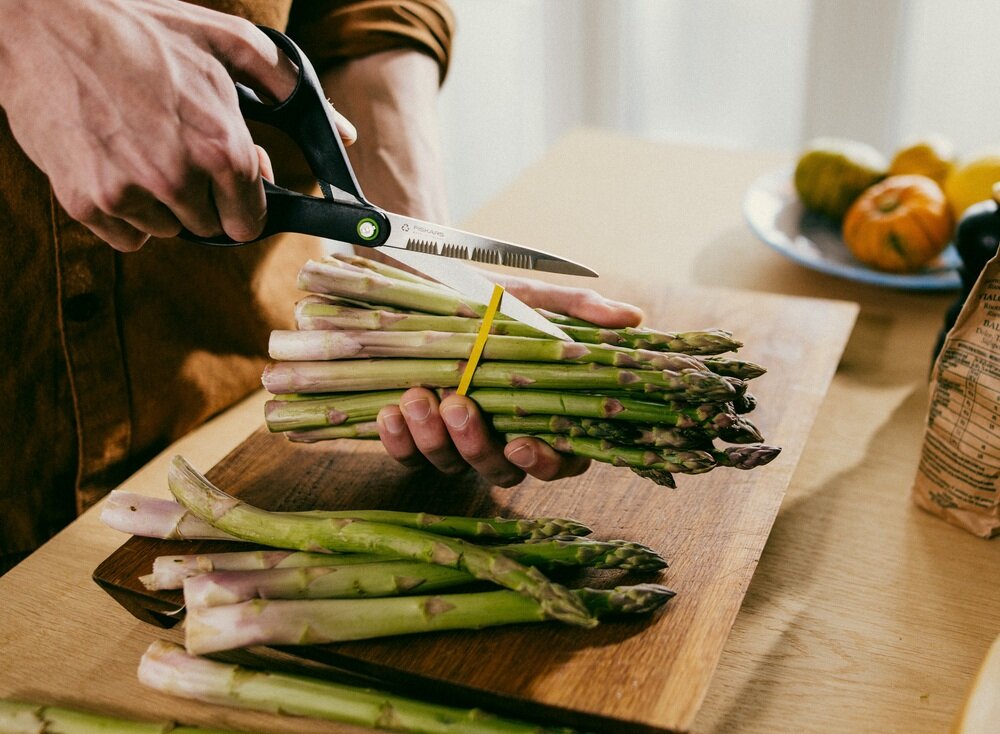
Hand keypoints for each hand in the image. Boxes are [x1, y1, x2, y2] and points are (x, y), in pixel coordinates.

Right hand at [0, 0, 355, 250]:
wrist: (43, 24)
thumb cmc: (139, 31)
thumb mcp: (226, 43)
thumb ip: (289, 89)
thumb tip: (343, 135)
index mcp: (222, 147)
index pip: (251, 223)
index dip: (244, 206)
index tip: (231, 188)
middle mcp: (179, 178)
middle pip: (210, 229)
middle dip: (205, 200)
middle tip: (179, 154)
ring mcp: (129, 195)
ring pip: (168, 231)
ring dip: (163, 204)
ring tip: (141, 149)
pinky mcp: (87, 203)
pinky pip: (126, 237)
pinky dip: (125, 212)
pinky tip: (115, 165)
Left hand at [377, 277, 643, 485]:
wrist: (423, 283)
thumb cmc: (487, 297)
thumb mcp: (531, 298)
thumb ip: (578, 310)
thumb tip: (632, 318)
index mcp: (539, 414)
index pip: (559, 460)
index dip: (546, 463)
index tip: (524, 445)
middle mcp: (500, 437)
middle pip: (501, 471)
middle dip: (477, 445)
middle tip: (458, 405)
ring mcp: (455, 443)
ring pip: (450, 465)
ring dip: (433, 438)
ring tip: (417, 397)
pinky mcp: (414, 439)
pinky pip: (407, 456)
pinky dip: (398, 439)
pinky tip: (392, 412)